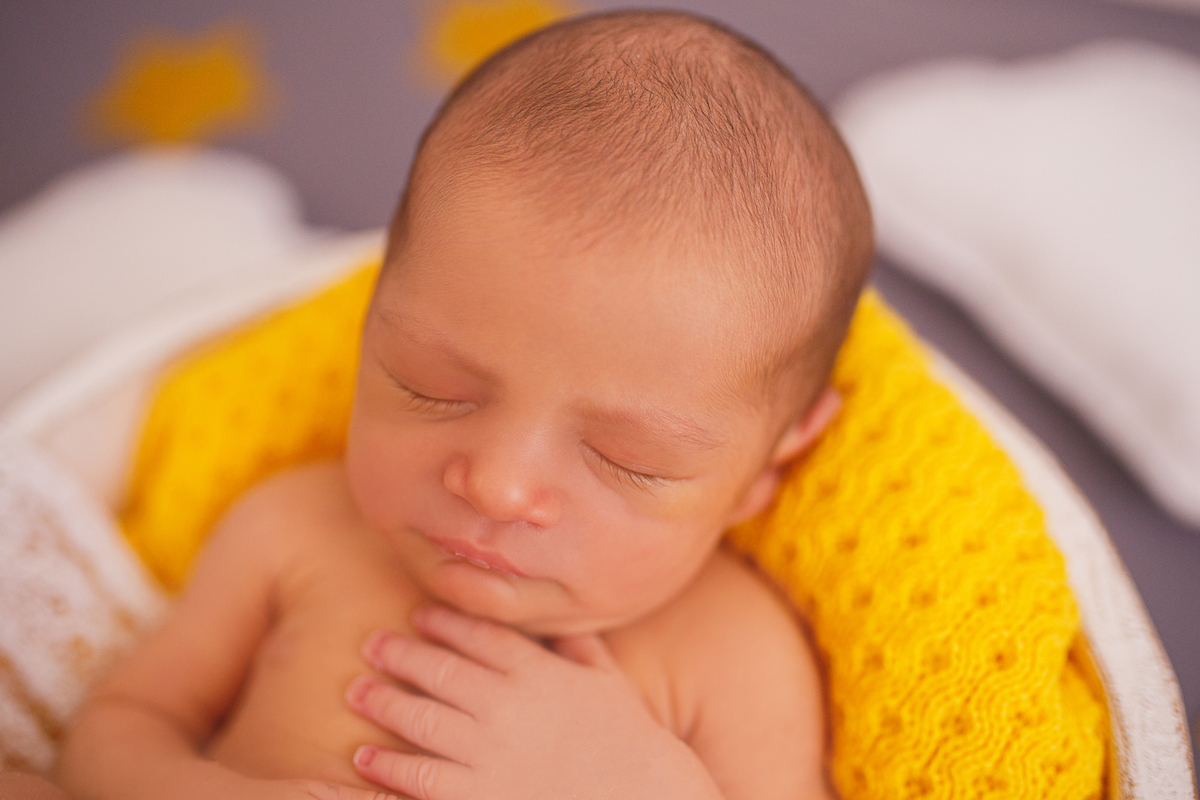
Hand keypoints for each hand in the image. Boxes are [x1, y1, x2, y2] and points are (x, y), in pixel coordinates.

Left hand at [344, 605, 723, 799]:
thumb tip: (560, 621)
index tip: (419, 614)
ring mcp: (491, 754)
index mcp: (540, 673)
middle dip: (401, 655)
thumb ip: (580, 647)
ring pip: (422, 719)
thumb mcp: (611, 682)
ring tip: (357, 690)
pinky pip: (423, 778)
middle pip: (441, 670)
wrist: (642, 799)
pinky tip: (366, 756)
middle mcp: (508, 706)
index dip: (445, 622)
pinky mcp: (481, 797)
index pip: (480, 637)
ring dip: (385, 702)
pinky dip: (390, 765)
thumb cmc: (632, 741)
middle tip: (371, 645)